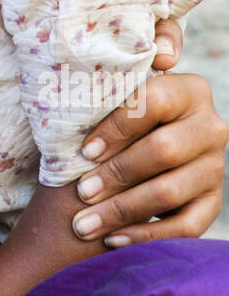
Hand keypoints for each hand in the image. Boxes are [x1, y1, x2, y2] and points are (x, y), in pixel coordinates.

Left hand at [72, 19, 226, 246]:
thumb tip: (165, 54)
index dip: (116, 128)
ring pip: (170, 192)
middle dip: (116, 174)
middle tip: (80, 192)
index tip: (83, 151)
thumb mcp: (120, 87)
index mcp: (190, 90)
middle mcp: (212, 127)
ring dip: (122, 210)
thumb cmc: (118, 115)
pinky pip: (184, 227)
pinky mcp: (213, 203)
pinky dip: (145, 236)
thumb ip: (129, 67)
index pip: (152, 104)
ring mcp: (215, 167)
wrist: (136, 151)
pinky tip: (111, 241)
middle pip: (163, 151)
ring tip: (83, 223)